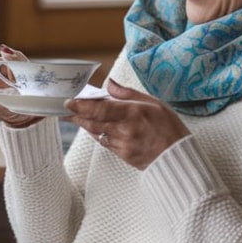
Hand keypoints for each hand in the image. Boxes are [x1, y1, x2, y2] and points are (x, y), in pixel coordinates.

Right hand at [0, 47, 43, 128]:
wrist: (29, 99)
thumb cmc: (20, 78)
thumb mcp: (19, 65)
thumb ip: (12, 57)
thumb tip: (4, 50)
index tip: (1, 63)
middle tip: (7, 80)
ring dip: (0, 93)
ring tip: (14, 90)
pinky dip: (3, 105)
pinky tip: (13, 101)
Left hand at [65, 80, 191, 169]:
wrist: (177, 158)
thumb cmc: (169, 128)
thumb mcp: (154, 103)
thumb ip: (129, 94)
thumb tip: (110, 84)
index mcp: (133, 113)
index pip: (100, 109)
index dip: (81, 106)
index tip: (70, 101)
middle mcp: (125, 130)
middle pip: (93, 121)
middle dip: (76, 115)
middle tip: (64, 108)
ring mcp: (122, 144)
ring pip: (95, 132)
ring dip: (83, 124)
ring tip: (72, 116)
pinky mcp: (122, 155)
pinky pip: (103, 142)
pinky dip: (95, 133)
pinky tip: (90, 127)